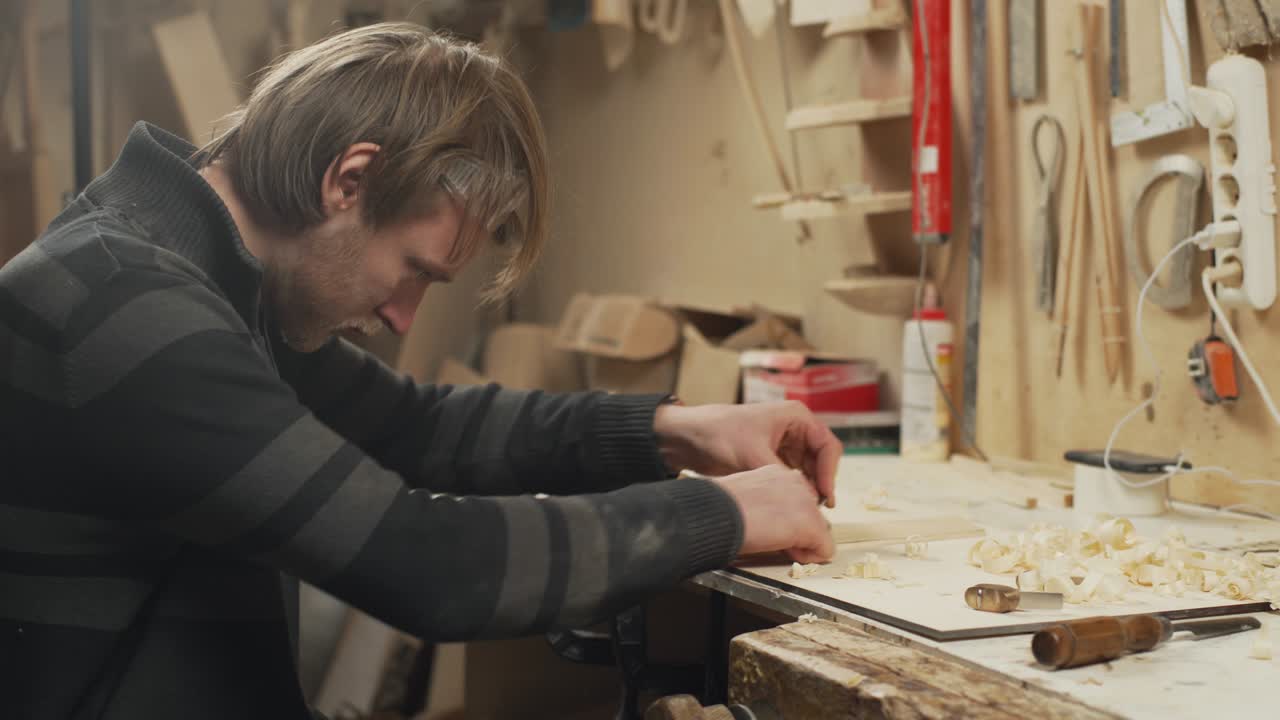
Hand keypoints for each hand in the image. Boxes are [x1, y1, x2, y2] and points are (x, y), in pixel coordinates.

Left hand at [655, 401, 841, 506]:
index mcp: (796, 416)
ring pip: (809, 469)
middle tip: (818, 509)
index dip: (829, 472)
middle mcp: (795, 428)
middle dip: (821, 482)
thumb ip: (781, 476)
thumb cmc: (718, 434)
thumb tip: (803, 499)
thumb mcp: (752, 456)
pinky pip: (794, 474)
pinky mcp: (773, 457)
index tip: (824, 496)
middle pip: (822, 459)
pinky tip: (793, 503)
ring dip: (809, 487)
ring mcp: (785, 443)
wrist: (687, 438)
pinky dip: (796, 488)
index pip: (828, 446)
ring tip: (806, 510)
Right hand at [714, 465, 834, 562]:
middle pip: (813, 516)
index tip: (766, 524)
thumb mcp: (745, 496)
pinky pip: (825, 549)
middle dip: (798, 531)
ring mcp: (807, 503)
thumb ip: (766, 502)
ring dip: (803, 543)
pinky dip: (809, 557)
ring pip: (821, 532)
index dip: (785, 520)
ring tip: (775, 543)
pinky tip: (786, 552)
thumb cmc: (718, 508)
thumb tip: (772, 521)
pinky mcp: (810, 524)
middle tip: (770, 536)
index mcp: (778, 474)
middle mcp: (797, 483)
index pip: (798, 501)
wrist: (715, 513)